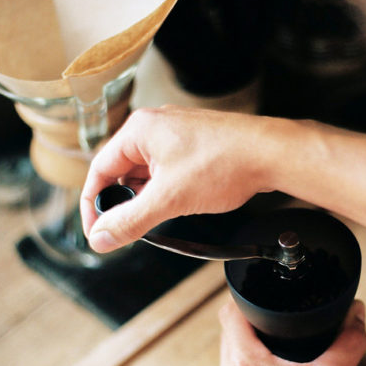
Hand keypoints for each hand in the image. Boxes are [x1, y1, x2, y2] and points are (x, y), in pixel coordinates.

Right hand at [79, 105, 286, 252]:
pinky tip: (180, 204)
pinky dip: (167, 191)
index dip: (94, 205)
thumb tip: (102, 238)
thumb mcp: (169, 199)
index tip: (97, 231)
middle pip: (122, 172)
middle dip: (124, 203)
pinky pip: (168, 171)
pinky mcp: (195, 146)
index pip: (99, 170)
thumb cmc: (225, 162)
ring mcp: (177, 135)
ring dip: (148, 198)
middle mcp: (155, 127)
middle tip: (129, 229)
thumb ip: (130, 221)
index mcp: (139, 131)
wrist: (270, 154)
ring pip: (147, 174)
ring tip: (162, 216)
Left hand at [215, 300, 365, 365]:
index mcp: (244, 364)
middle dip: (253, 326)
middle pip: (231, 337)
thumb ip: (348, 342)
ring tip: (280, 353)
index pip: (230, 314)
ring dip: (252, 354)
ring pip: (232, 364)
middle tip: (278, 322)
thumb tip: (356, 315)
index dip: (246, 299)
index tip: (262, 295)